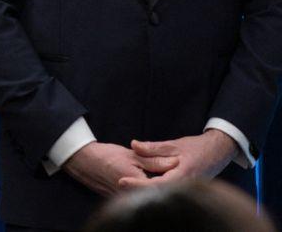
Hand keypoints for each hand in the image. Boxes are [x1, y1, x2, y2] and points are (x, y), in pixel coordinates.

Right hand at [62, 141, 176, 196]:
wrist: (84, 162)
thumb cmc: (107, 156)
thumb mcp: (132, 155)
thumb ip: (154, 160)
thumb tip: (175, 162)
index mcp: (136, 182)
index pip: (163, 184)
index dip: (173, 176)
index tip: (178, 165)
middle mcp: (132, 195)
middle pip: (157, 191)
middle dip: (165, 181)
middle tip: (168, 168)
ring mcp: (126, 200)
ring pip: (148, 194)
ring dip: (155, 185)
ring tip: (157, 173)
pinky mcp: (122, 201)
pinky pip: (139, 196)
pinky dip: (145, 188)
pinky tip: (145, 179)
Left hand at [119, 130, 237, 188]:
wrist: (219, 152)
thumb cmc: (197, 147)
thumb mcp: (174, 145)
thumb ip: (153, 147)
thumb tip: (133, 145)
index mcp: (183, 174)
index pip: (156, 184)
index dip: (137, 184)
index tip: (121, 180)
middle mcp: (185, 185)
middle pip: (158, 192)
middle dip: (138, 189)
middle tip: (119, 183)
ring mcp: (186, 189)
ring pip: (162, 193)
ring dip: (145, 190)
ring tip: (126, 185)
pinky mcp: (185, 189)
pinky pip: (167, 191)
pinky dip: (153, 188)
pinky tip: (141, 184)